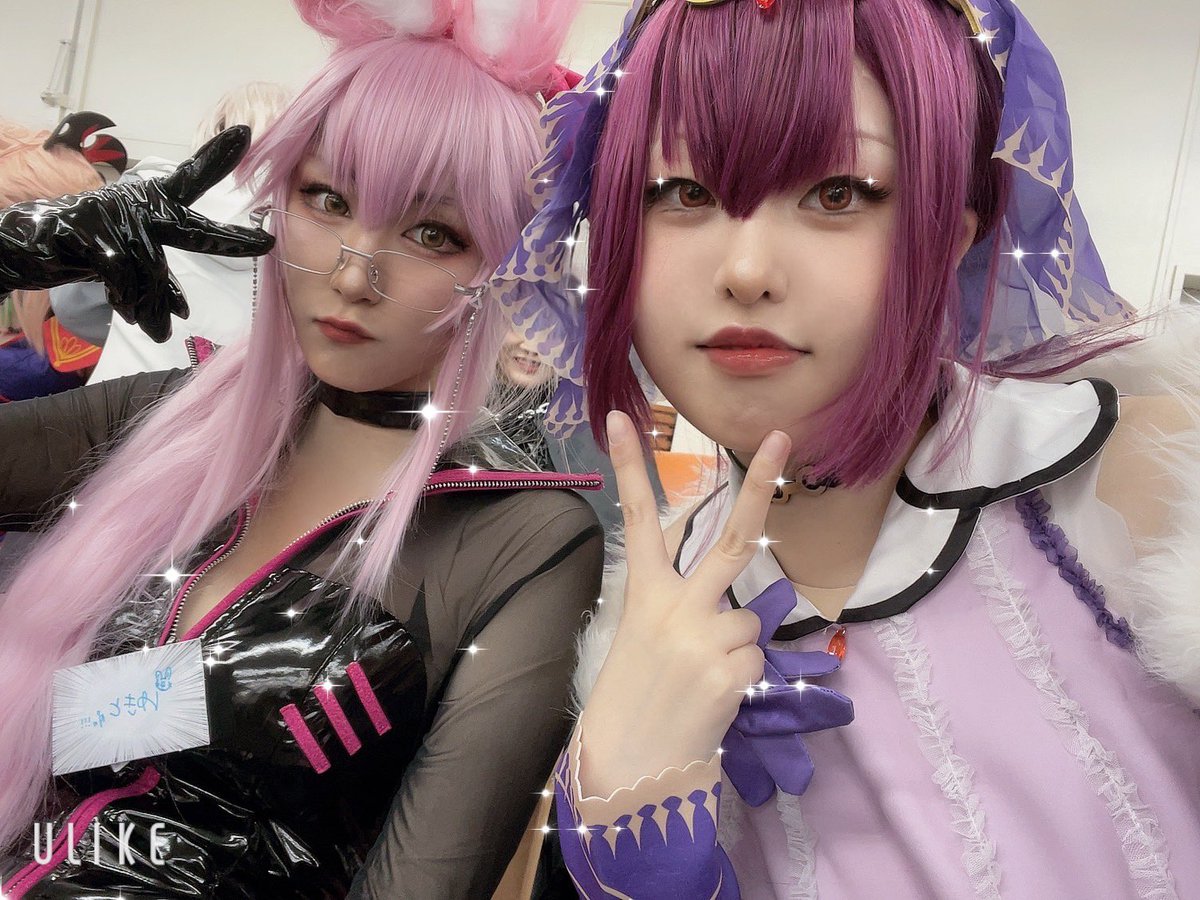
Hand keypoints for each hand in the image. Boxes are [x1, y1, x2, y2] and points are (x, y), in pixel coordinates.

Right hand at [0, 126, 272, 341]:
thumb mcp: (128, 265)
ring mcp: (114, 214)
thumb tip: (181, 315)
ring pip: (154, 273)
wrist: (27, 245)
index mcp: (151, 202)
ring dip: (153, 307)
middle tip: (266, 244)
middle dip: (230, 239)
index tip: (248, 134)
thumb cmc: (84, 250)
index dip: (217, 157)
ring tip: (153, 326)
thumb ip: (158, 284)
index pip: (191, 179)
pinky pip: (126, 279)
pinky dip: (132, 304)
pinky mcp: (89, 233)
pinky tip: (130, 314)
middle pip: (192, 226)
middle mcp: (138, 203)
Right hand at [577, 411, 790, 798]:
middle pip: (730, 538)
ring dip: (735, 644)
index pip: (638, 519)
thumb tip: (733, 601)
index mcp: (644, 594)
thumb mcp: (641, 636)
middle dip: (759, 486)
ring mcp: (705, 637)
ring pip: (749, 618)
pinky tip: (713, 696)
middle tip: (780, 438)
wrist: (629, 764)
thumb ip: (681, 605)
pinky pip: (756, 656)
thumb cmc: (633, 696)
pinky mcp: (732, 672)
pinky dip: (741, 675)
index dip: (627, 467)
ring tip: (701, 675)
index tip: (621, 419)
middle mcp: (675, 606)